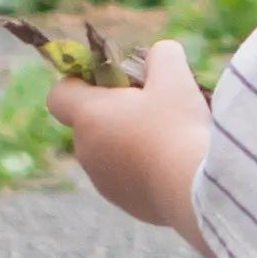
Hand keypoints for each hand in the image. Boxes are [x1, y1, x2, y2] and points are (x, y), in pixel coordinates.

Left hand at [50, 37, 215, 251]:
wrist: (196, 190)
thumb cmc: (178, 127)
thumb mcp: (175, 77)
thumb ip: (162, 55)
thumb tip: (159, 55)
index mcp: (89, 117)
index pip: (59, 95)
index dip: (81, 82)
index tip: (114, 81)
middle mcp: (86, 151)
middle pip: (91, 122)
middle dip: (117, 110)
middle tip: (154, 105)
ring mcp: (102, 181)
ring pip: (110, 150)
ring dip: (131, 140)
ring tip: (171, 136)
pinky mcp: (124, 202)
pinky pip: (127, 177)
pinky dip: (144, 168)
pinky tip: (175, 164)